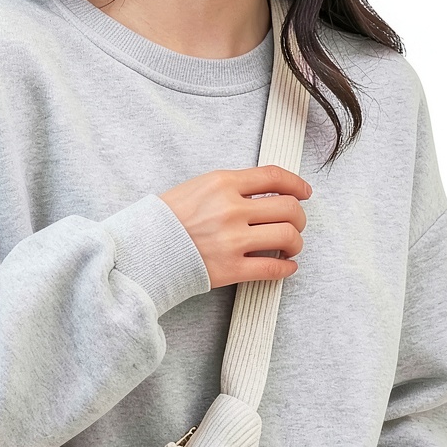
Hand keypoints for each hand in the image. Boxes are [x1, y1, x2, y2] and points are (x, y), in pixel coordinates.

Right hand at [159, 165, 312, 288]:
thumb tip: (262, 194)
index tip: (304, 193)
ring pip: (287, 237)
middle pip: (289, 208)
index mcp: (223, 184)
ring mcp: (232, 240)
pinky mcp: (230, 269)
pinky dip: (287, 268)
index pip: (275, 177)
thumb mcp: (196, 189)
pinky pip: (272, 268)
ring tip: (290, 247)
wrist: (141, 250)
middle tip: (295, 225)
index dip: (297, 184)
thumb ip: (229, 188)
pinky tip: (286, 267)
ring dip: (296, 243)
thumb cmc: (164, 221)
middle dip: (299, 218)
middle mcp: (231, 210)